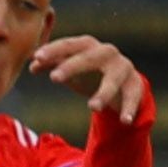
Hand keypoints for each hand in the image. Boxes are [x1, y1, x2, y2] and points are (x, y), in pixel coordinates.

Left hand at [34, 35, 150, 123]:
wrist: (123, 80)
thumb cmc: (90, 72)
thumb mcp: (70, 68)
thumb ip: (52, 65)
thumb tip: (32, 65)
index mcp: (88, 46)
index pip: (69, 44)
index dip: (53, 49)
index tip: (37, 57)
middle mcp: (106, 53)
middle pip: (89, 57)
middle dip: (72, 66)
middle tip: (54, 78)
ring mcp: (123, 68)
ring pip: (114, 79)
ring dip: (104, 92)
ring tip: (93, 107)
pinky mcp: (136, 85)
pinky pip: (133, 97)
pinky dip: (129, 109)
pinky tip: (125, 122)